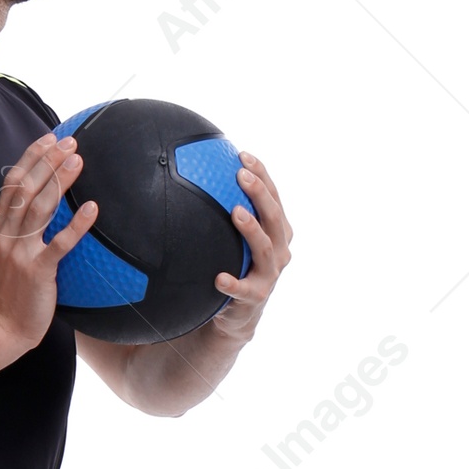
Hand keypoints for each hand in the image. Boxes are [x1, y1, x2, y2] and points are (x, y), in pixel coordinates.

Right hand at [0, 133, 96, 353]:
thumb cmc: (6, 292)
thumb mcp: (2, 254)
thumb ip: (15, 229)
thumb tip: (39, 205)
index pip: (12, 183)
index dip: (31, 158)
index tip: (49, 139)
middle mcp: (5, 236)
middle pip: (26, 188)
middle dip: (48, 161)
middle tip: (70, 142)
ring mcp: (20, 253)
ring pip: (39, 208)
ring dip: (59, 181)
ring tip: (78, 161)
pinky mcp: (37, 271)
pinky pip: (60, 244)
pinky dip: (77, 224)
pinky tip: (92, 208)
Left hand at [212, 150, 290, 338]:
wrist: (236, 314)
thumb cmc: (233, 267)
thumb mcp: (230, 241)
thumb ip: (220, 215)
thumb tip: (189, 178)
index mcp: (276, 232)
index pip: (273, 197)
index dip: (262, 175)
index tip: (242, 155)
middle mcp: (279, 250)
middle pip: (274, 217)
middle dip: (260, 193)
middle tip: (241, 175)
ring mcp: (269, 275)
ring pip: (265, 248)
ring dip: (251, 229)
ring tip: (236, 212)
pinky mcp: (255, 297)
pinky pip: (244, 289)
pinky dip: (233, 283)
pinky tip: (218, 278)